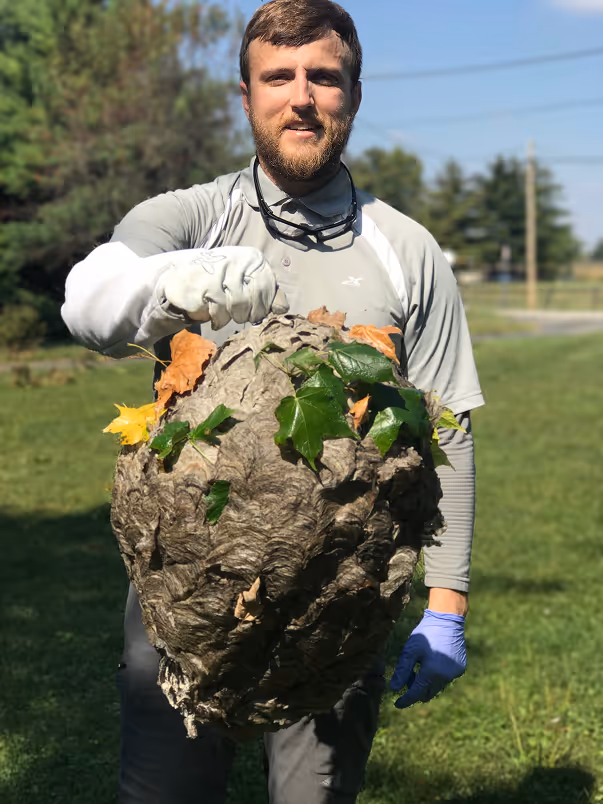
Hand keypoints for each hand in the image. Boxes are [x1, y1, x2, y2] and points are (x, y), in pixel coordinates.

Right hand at [162, 246, 287, 329]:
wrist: (181, 276)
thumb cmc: (219, 282)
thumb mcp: (246, 282)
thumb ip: (267, 292)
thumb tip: (282, 308)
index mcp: (253, 259)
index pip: (270, 289)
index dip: (262, 306)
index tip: (253, 310)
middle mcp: (238, 261)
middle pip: (255, 301)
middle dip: (247, 314)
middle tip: (236, 313)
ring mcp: (220, 272)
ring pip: (238, 308)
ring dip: (230, 316)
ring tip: (221, 311)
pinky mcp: (203, 286)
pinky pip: (219, 312)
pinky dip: (216, 318)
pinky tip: (210, 312)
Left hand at [389, 610, 465, 708]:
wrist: (447, 620)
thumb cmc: (426, 633)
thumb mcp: (410, 650)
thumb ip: (402, 670)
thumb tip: (394, 688)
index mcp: (431, 673)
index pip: (415, 694)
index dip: (405, 700)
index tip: (397, 704)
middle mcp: (444, 677)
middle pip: (427, 694)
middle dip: (416, 690)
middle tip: (408, 676)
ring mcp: (454, 674)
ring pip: (437, 687)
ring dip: (427, 683)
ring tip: (420, 666)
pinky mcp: (460, 668)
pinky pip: (446, 679)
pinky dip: (437, 676)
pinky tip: (433, 661)